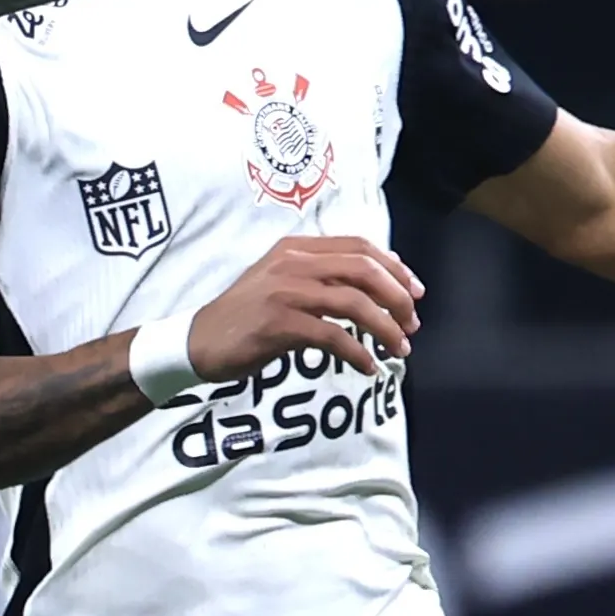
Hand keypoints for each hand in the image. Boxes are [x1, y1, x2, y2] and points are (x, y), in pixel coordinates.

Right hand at [185, 235, 422, 380]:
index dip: (395, 268)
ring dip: (386, 329)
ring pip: (355, 303)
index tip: (415, 292)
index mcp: (297, 249)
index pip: (360, 247)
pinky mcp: (278, 324)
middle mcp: (292, 263)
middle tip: (412, 325)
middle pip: (364, 270)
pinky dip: (358, 354)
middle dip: (397, 298)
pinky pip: (334, 336)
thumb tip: (375, 289)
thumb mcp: (283, 283)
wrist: (199, 341)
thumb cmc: (246, 317)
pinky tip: (368, 368)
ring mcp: (285, 292)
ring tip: (399, 350)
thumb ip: (322, 278)